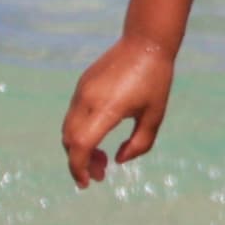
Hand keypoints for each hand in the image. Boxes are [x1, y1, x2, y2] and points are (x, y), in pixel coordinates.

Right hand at [62, 36, 172, 187]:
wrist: (145, 42)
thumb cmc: (155, 80)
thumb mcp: (154, 116)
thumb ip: (138, 144)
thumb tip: (117, 160)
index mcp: (107, 108)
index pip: (81, 144)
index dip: (79, 168)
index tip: (87, 183)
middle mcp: (88, 99)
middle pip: (70, 140)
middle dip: (80, 162)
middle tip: (101, 174)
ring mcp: (82, 90)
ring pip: (69, 128)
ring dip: (80, 148)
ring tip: (102, 158)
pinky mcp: (82, 84)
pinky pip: (74, 115)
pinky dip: (80, 132)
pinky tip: (98, 136)